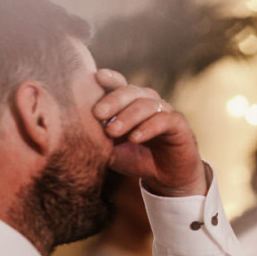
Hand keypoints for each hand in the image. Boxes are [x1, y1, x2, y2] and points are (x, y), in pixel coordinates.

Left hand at [92, 69, 207, 196]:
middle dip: (113, 100)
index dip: (110, 79)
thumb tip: (78, 131)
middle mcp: (148, 102)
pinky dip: (148, 128)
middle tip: (97, 114)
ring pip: (147, 104)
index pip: (120, 85)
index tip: (96, 77)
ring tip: (112, 132)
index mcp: (130, 103)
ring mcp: (165, 111)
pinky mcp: (179, 125)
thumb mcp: (111, 150)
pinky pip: (164, 120)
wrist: (166, 178)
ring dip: (128, 117)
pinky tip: (135, 138)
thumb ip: (98, 138)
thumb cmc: (136, 159)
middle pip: (131, 91)